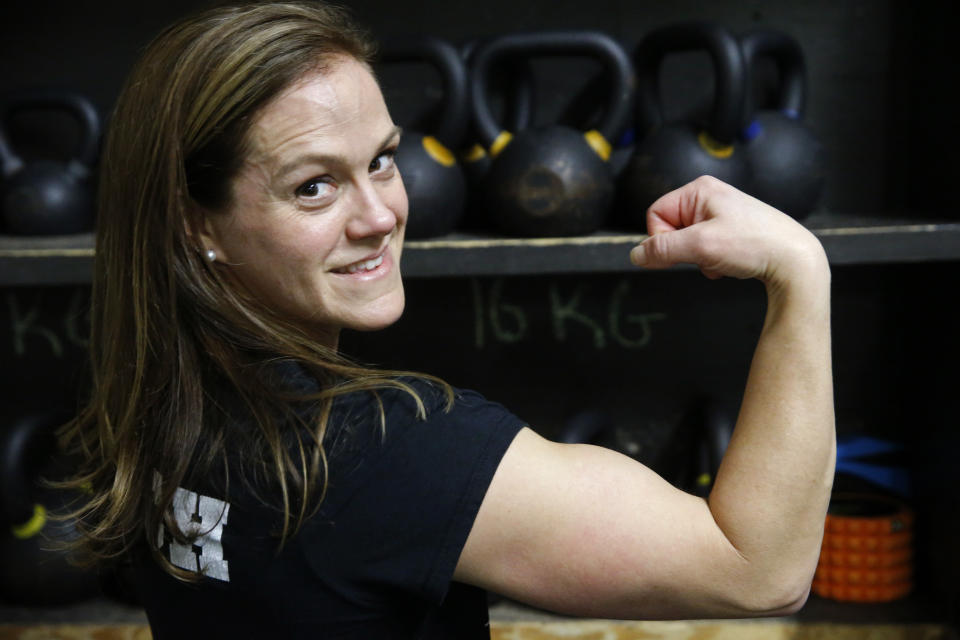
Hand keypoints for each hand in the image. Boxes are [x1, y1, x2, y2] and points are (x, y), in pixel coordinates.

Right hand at [629, 176, 826, 285]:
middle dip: (684, 250)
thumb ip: (662, 249)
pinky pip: (704, 246)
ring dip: (699, 257)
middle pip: (671, 228)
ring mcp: (721, 212)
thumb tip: (635, 254)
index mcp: (699, 189)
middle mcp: (709, 196)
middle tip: (706, 255)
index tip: (681, 254)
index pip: (656, 214)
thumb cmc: (754, 244)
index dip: (662, 239)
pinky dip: (711, 260)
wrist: (795, 259)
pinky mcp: (731, 228)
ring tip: (722, 259)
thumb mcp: (700, 246)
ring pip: (688, 241)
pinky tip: (729, 263)